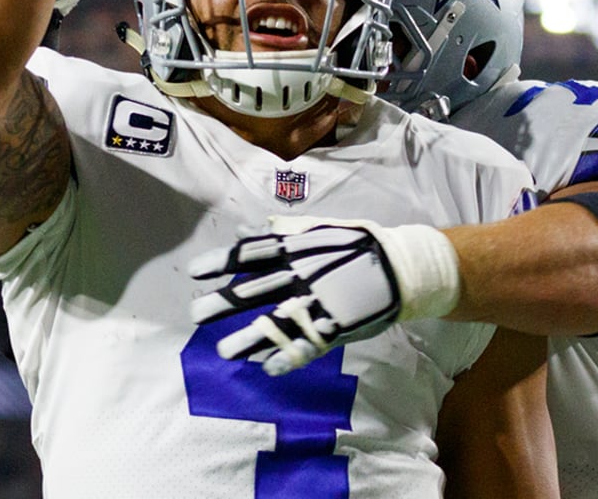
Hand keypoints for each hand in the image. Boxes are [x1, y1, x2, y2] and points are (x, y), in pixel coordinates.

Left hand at [189, 217, 461, 375]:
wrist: (402, 268)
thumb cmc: (358, 247)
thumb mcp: (319, 230)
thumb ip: (283, 232)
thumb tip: (247, 228)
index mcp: (298, 250)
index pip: (252, 255)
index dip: (222, 262)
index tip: (195, 273)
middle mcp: (303, 276)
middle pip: (256, 290)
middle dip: (224, 303)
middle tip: (195, 314)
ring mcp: (319, 303)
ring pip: (277, 323)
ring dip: (249, 339)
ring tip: (224, 353)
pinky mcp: (336, 327)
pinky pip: (308, 345)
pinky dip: (288, 357)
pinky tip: (268, 369)